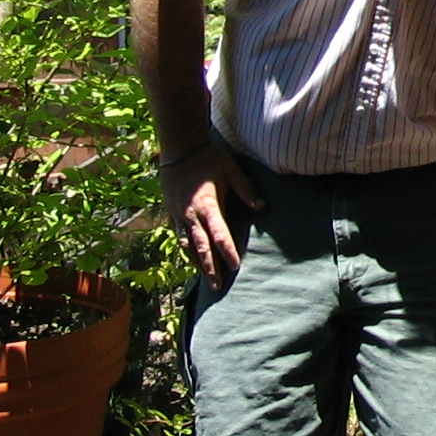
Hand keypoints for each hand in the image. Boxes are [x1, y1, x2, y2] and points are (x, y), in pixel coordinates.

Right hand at [160, 142, 261, 288]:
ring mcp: (179, 215)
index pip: (219, 234)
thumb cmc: (209, 159)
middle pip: (200, 247)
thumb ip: (247, 190)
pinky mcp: (172, 213)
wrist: (179, 149)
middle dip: (209, 268)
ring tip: (203, 278)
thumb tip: (263, 207)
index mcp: (207, 205)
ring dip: (195, 262)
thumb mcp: (232, 171)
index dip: (227, 251)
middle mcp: (191, 215)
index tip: (235, 266)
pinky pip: (178, 236)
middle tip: (216, 286)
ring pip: (187, 245)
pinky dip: (185, 249)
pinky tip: (190, 258)